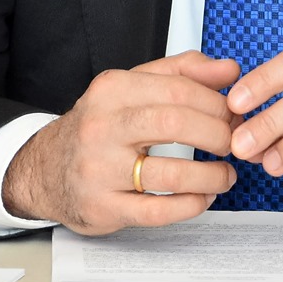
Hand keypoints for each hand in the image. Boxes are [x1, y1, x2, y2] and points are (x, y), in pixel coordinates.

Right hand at [2, 51, 241, 233]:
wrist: (47, 169)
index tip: (234, 115)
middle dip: (219, 136)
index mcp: (111, 89)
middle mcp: (101, 125)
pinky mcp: (104, 206)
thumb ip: (181, 73)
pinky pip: (159, 211)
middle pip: (175, 124)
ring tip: (225, 175)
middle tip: (235, 144)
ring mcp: (100, 169)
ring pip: (171, 174)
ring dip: (212, 176)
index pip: (178, 88)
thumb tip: (229, 70)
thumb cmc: (99, 127)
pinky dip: (191, 205)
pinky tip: (203, 197)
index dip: (217, 104)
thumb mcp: (131, 87)